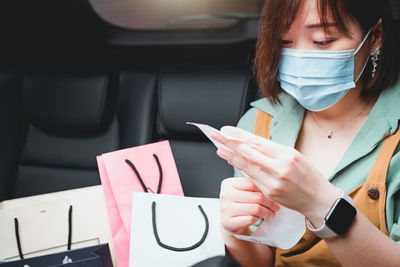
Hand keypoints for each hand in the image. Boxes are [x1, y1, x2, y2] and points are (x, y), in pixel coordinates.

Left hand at [212, 126, 340, 226]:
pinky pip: (252, 178)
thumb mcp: (295, 156)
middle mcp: (279, 168)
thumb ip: (272, 151)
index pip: (257, 142)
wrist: (319, 200)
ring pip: (247, 166)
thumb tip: (250, 144)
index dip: (239, 135)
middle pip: (248, 152)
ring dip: (231, 156)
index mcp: (287, 154)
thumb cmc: (308, 175)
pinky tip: (233, 161)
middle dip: (230, 143)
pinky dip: (242, 168)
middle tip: (216, 135)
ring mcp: (273, 182)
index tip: (227, 130)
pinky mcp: (269, 193)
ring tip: (219, 148)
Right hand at [219, 177, 279, 238]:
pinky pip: (250, 219)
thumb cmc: (239, 205)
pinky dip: (258, 219)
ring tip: (271, 214)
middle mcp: (225, 195)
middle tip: (276, 207)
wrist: (230, 223)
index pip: (252, 183)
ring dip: (267, 212)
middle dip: (270, 203)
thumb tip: (271, 185)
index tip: (273, 195)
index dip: (265, 189)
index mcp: (228, 183)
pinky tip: (260, 219)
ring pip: (255, 209)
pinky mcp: (228, 222)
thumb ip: (253, 185)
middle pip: (256, 196)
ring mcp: (225, 209)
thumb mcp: (243, 192)